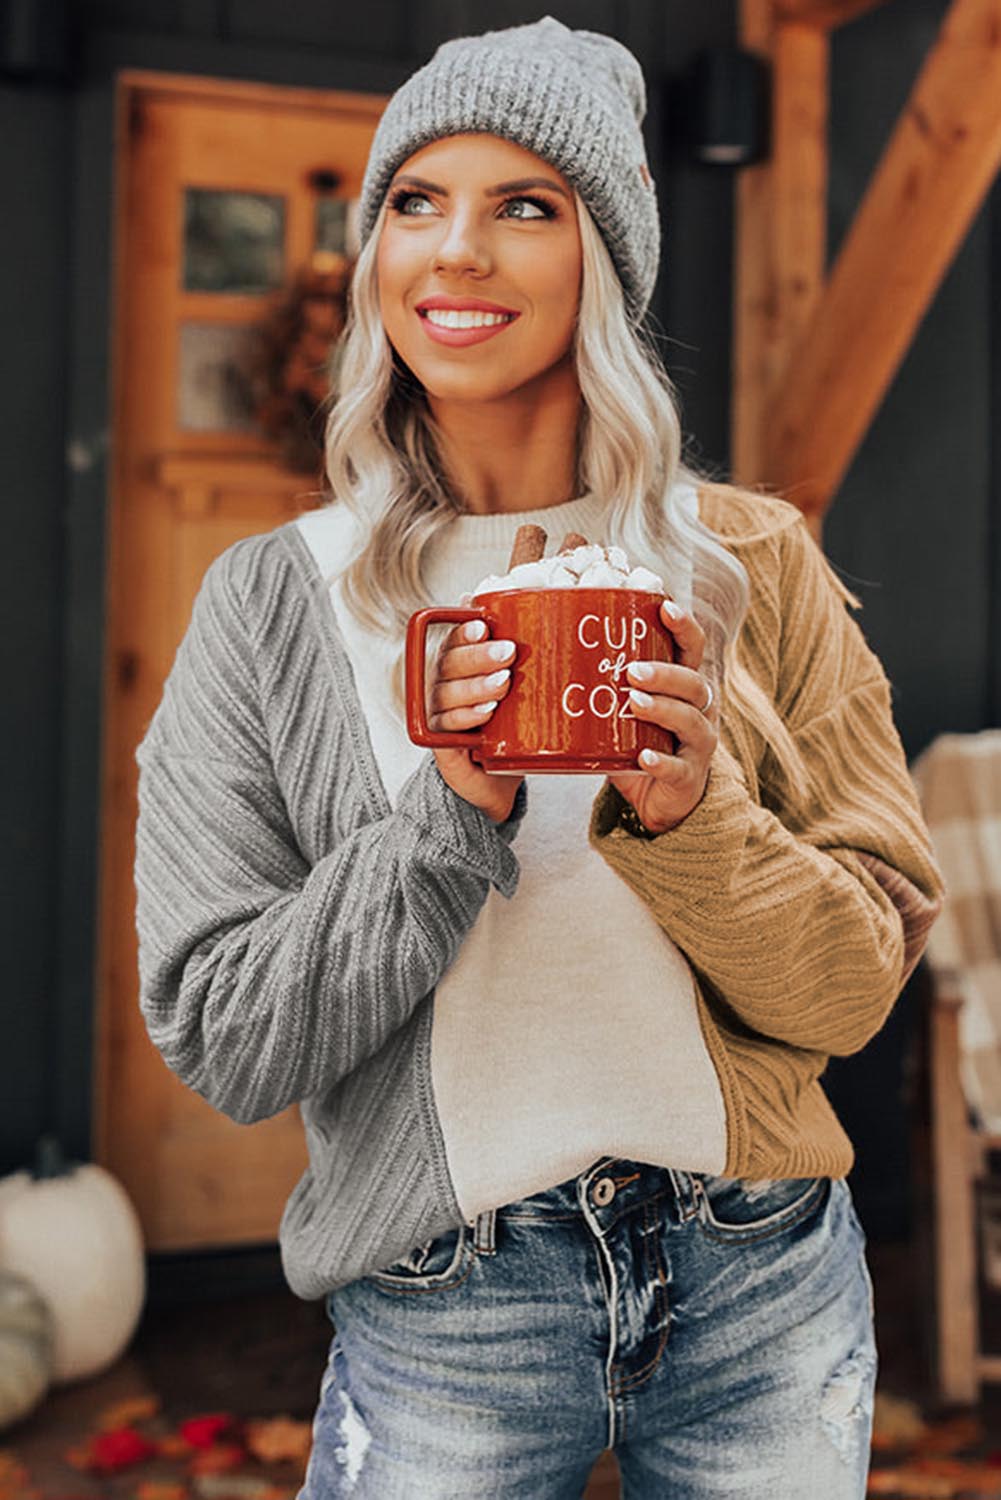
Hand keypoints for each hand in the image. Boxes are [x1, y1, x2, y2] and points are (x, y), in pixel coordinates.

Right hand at [428, 617, 523, 823]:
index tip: (485, 626)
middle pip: (450, 664)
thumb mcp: (523, 689)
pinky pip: (446, 727)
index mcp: (458, 667)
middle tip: (509, 653)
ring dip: (477, 686)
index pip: (454, 642)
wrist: (499, 780)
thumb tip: (540, 622)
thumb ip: (524, 659)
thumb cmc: (512, 726)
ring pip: (448, 693)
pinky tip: (486, 713)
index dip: (465, 632)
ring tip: (503, 684)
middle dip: (480, 656)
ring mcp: (441, 716)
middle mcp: (444, 687)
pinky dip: (465, 717)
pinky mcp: (442, 744)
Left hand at [607, 599, 718, 833]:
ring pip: (690, 720)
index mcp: (683, 686)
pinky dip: (662, 762)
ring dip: (662, 709)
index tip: (663, 607)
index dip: (683, 626)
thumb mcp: (621, 712)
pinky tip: (644, 758)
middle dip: (664, 673)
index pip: (692, 648)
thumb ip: (599, 686)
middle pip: (692, 682)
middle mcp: (699, 710)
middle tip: (630, 671)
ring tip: (633, 703)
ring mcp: (697, 745)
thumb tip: (546, 650)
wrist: (658, 799)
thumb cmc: (637, 745)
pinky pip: (678, 767)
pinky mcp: (688, 777)